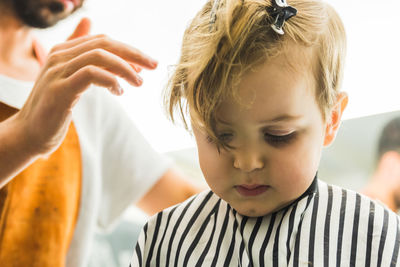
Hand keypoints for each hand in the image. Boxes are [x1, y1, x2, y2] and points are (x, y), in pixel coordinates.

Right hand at [16, 18, 156, 155]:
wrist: (30, 133)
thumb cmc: (54, 106)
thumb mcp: (69, 77)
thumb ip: (82, 54)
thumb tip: (91, 25)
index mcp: (63, 50)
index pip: (103, 40)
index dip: (128, 50)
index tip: (146, 64)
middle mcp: (59, 56)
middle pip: (104, 44)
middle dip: (133, 54)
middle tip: (153, 66)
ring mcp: (58, 72)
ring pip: (99, 56)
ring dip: (125, 68)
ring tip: (139, 82)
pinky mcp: (60, 90)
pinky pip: (91, 75)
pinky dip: (111, 80)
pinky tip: (119, 92)